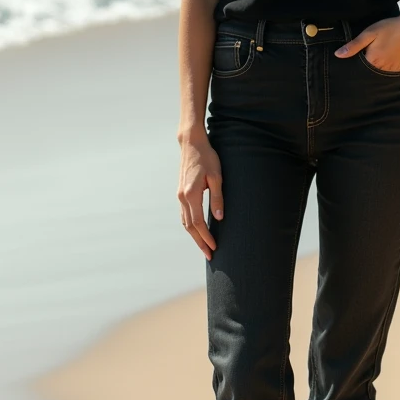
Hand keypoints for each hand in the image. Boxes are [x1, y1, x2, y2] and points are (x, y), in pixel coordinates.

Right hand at [177, 135, 222, 259]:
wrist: (191, 144)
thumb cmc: (207, 158)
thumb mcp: (217, 177)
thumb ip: (217, 198)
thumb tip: (219, 219)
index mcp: (191, 194)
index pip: (198, 223)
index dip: (206, 237)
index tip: (214, 247)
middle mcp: (182, 197)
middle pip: (189, 226)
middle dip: (199, 242)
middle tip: (210, 255)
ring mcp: (179, 195)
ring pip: (185, 222)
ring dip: (194, 236)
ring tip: (204, 246)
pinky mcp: (181, 193)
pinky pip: (184, 214)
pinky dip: (190, 226)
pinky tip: (197, 231)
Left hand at [334, 6, 399, 71]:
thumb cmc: (389, 27)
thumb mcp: (369, 33)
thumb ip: (354, 45)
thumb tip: (337, 55)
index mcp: (373, 60)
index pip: (358, 69)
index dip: (354, 65)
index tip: (353, 61)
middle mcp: (383, 68)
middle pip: (369, 73)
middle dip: (364, 69)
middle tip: (365, 58)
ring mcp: (393, 69)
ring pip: (380, 73)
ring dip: (375, 69)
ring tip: (376, 58)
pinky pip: (390, 72)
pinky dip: (385, 68)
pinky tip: (385, 59)